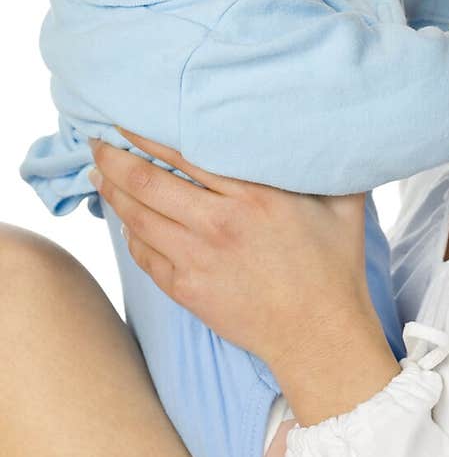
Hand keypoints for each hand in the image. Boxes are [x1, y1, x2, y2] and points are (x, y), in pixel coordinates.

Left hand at [88, 128, 373, 368]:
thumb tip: (338, 131)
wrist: (318, 335)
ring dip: (112, 193)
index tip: (125, 120)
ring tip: (99, 174)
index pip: (186, 155)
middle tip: (96, 142)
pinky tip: (124, 220)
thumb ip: (331, 165)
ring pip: (138, 219)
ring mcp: (198, 260)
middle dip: (115, 159)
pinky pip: (145, 255)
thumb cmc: (334, 268)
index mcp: (254, 197)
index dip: (148, 135)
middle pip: (148, 183)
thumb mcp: (344, 206)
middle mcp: (218, 225)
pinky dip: (129, 234)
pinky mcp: (188, 290)